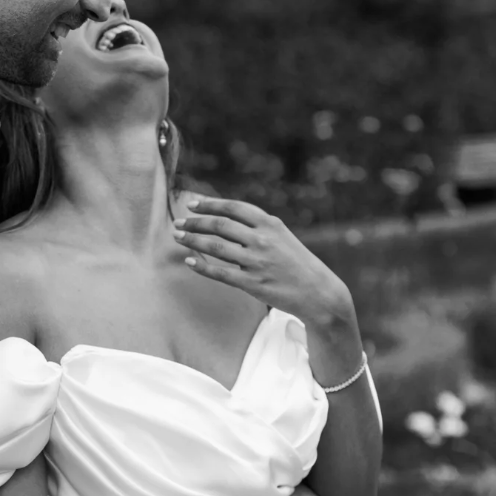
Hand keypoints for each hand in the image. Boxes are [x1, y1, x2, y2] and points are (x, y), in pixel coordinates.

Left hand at [174, 197, 350, 324]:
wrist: (318, 292)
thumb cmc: (297, 263)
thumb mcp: (282, 236)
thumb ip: (258, 226)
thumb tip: (226, 218)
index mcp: (270, 223)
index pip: (233, 207)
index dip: (209, 204)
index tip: (191, 204)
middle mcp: (262, 239)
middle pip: (220, 225)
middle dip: (195, 222)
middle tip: (178, 222)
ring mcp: (256, 261)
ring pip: (215, 246)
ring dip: (192, 240)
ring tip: (177, 237)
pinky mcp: (252, 283)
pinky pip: (219, 272)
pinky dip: (201, 266)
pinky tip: (188, 261)